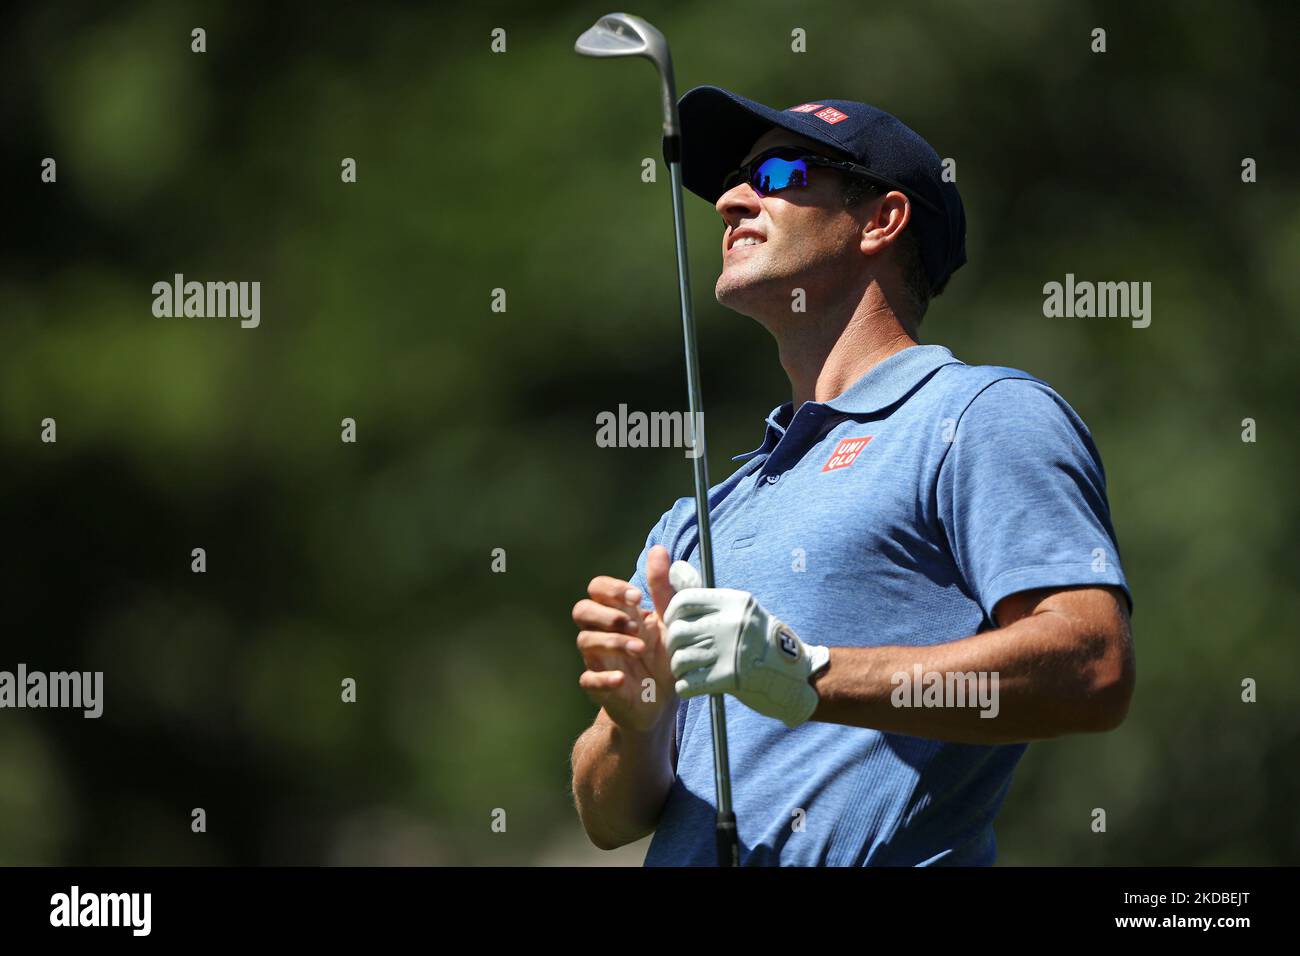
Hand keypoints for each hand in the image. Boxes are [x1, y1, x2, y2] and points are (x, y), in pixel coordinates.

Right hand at [573, 546, 679, 732]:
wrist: (664, 703)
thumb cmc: (665, 657)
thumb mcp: (670, 622)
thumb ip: (664, 589)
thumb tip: (658, 549)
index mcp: (619, 613)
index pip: (597, 588)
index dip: (612, 589)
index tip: (638, 598)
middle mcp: (603, 633)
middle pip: (581, 610)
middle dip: (605, 614)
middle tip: (633, 624)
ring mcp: (599, 660)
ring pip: (584, 641)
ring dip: (612, 643)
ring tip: (640, 649)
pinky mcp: (599, 688)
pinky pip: (588, 680)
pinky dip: (603, 678)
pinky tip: (622, 679)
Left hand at [663, 562, 829, 727]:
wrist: (797, 676)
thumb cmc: (763, 641)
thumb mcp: (742, 610)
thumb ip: (708, 596)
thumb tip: (675, 568)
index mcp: (734, 602)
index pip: (684, 600)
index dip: (672, 614)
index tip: (675, 624)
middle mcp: (731, 622)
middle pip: (678, 631)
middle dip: (674, 645)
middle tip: (683, 652)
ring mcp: (729, 650)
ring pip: (680, 658)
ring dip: (680, 668)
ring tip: (689, 670)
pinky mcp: (727, 678)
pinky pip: (687, 683)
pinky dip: (686, 687)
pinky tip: (694, 685)